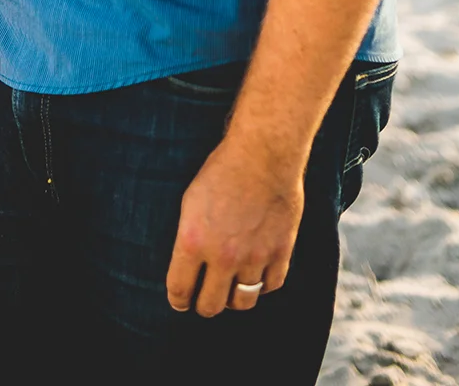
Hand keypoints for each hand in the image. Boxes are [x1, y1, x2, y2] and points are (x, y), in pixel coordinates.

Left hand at [165, 137, 303, 317]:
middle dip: (204, 304)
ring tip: (230, 290)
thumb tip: (187, 266)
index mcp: (193, 240)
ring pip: (242, 302)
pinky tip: (255, 275)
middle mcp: (222, 255)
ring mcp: (254, 257)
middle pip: (211, 306)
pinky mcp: (280, 253)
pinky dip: (262, 285)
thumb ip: (189, 238)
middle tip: (204, 298)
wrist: (263, 153)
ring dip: (233, 299)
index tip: (180, 301)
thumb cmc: (222, 170)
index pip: (180, 289)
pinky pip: (270, 286)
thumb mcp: (190, 200)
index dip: (178, 300)